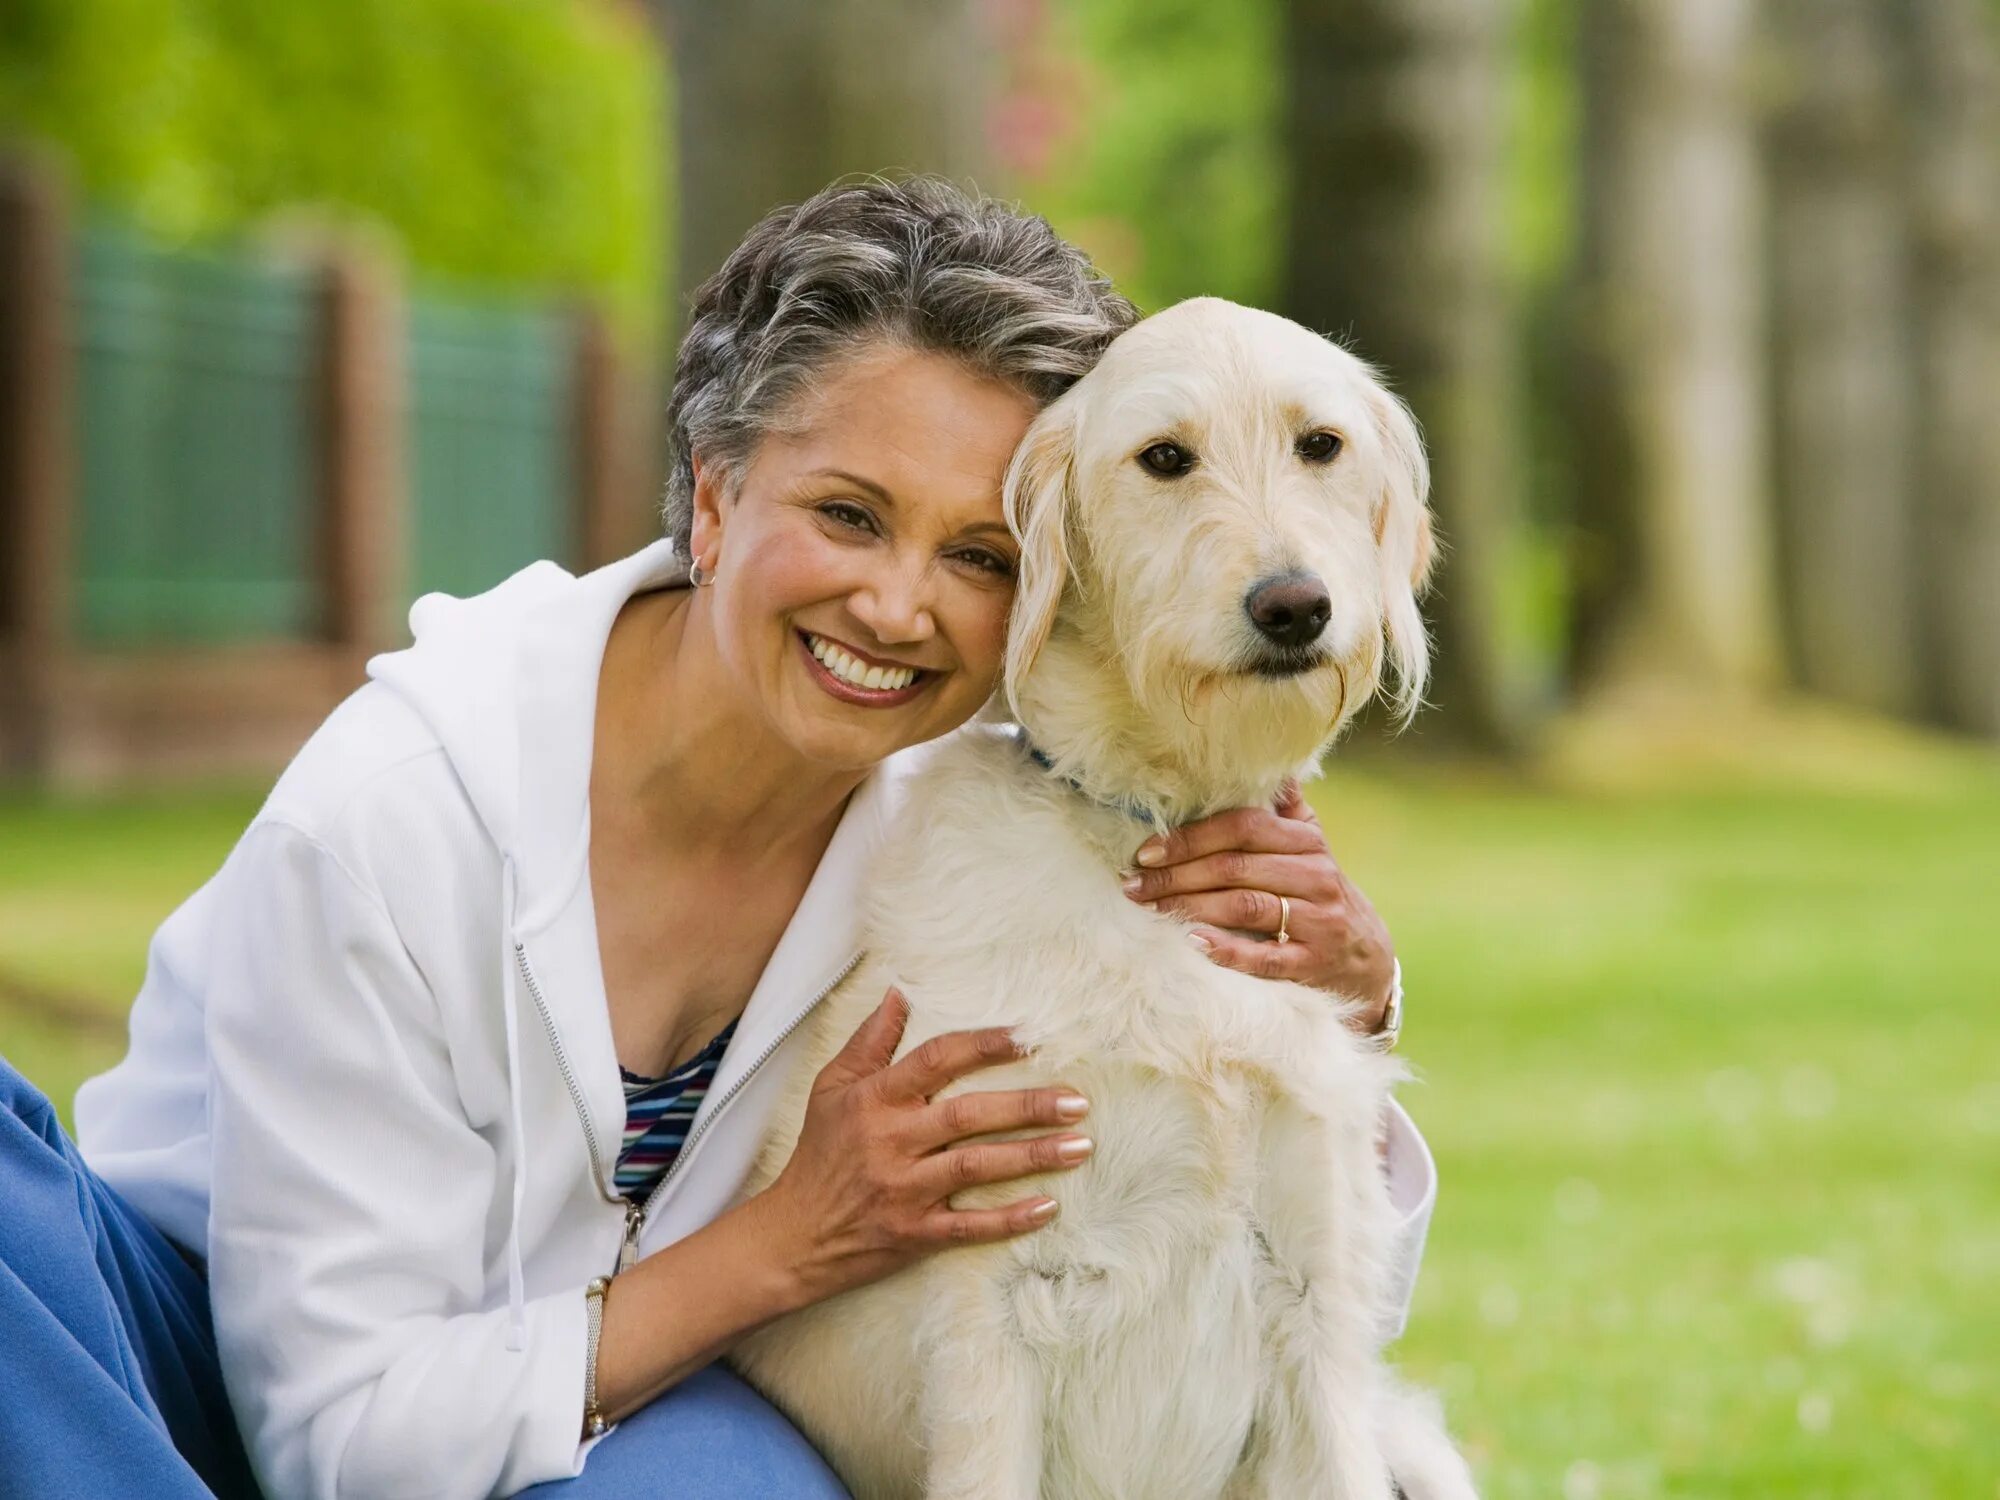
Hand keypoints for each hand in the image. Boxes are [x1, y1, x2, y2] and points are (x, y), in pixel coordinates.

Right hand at [760, 987, 1091, 1304]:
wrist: (792, 1235)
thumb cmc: (819, 1155)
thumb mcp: (832, 1088)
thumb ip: (870, 1042)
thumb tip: (898, 994)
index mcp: (875, 1099)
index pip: (936, 1060)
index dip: (984, 1045)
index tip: (1028, 1036)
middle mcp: (892, 1141)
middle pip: (968, 1115)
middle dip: (1027, 1106)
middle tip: (1077, 1101)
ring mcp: (904, 1190)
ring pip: (976, 1168)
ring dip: (1032, 1157)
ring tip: (1080, 1146)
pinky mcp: (913, 1234)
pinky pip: (968, 1228)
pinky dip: (1008, 1220)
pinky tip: (1047, 1207)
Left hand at [1120, 778, 1396, 1031]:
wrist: (1368, 961)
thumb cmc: (1319, 896)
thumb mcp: (1309, 848)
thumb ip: (1284, 809)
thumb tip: (1267, 763)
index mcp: (1307, 841)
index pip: (1243, 826)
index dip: (1191, 837)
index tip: (1146, 852)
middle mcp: (1316, 875)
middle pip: (1236, 867)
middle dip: (1177, 875)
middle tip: (1134, 886)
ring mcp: (1318, 920)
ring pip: (1246, 906)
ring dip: (1190, 907)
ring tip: (1151, 911)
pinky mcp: (1315, 963)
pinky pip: (1267, 956)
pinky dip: (1227, 949)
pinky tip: (1193, 943)